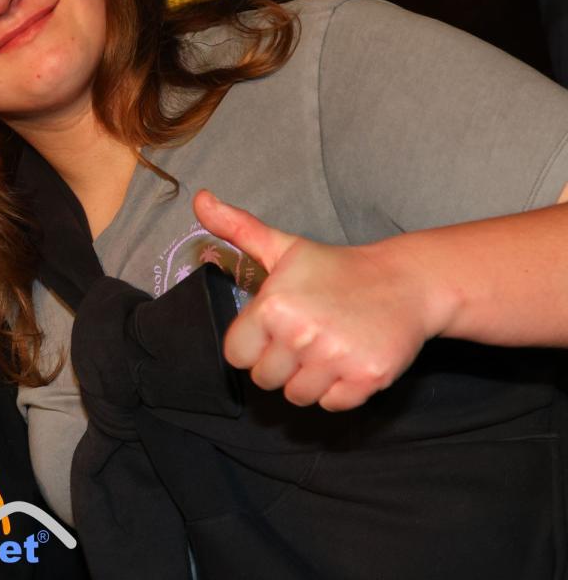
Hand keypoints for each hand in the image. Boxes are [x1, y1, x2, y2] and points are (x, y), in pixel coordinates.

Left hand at [193, 190, 437, 411]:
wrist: (405, 282)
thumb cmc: (336, 269)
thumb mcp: (283, 245)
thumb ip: (237, 228)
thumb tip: (199, 199)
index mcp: (274, 306)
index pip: (237, 355)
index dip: (254, 344)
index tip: (275, 328)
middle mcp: (302, 334)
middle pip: (264, 379)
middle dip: (280, 363)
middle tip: (305, 335)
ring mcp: (336, 359)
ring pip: (296, 396)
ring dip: (308, 379)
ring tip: (326, 347)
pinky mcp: (367, 378)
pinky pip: (332, 405)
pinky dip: (338, 390)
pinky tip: (347, 359)